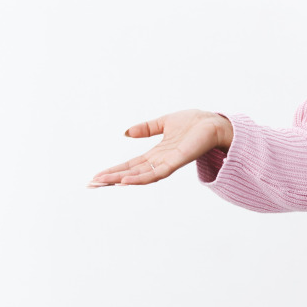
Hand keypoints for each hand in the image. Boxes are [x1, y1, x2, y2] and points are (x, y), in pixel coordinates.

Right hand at [87, 109, 231, 187]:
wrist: (214, 122)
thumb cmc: (194, 122)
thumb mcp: (164, 122)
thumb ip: (146, 128)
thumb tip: (126, 133)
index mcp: (157, 153)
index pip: (131, 165)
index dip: (114, 170)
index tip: (96, 176)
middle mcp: (160, 161)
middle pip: (132, 173)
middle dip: (111, 178)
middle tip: (91, 184)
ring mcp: (168, 163)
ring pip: (140, 176)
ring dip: (121, 179)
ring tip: (103, 182)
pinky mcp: (176, 162)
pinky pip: (155, 173)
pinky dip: (140, 178)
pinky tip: (125, 180)